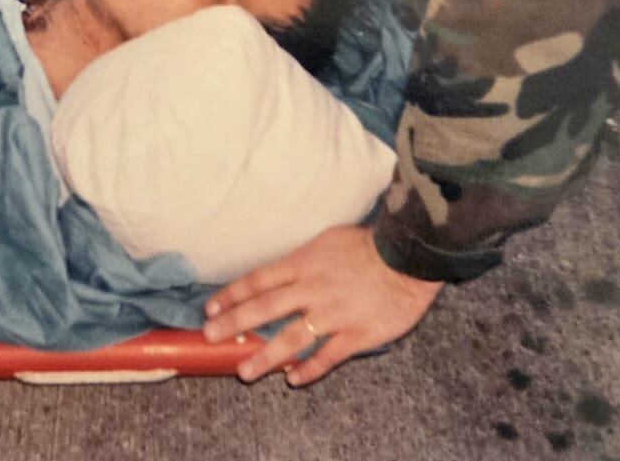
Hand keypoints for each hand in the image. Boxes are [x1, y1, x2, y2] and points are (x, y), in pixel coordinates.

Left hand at [202, 225, 442, 386]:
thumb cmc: (369, 244)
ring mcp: (333, 314)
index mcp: (304, 263)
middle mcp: (312, 290)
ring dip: (265, 356)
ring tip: (245, 371)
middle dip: (234, 323)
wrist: (409, 255)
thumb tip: (281, 272)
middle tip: (210, 336)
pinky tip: (293, 380)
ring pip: (291, 338)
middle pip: (265, 308)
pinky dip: (310, 369)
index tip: (211, 308)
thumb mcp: (327, 240)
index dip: (232, 295)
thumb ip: (303, 260)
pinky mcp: (356, 334)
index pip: (258, 280)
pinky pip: (328, 356)